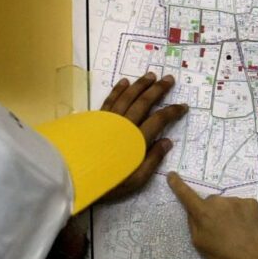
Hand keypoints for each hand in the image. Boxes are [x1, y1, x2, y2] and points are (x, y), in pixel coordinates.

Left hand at [100, 73, 187, 200]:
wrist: (74, 177)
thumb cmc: (108, 182)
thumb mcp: (136, 179)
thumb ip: (153, 160)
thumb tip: (167, 141)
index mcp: (137, 139)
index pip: (159, 120)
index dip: (172, 111)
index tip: (183, 106)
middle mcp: (124, 124)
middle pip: (144, 102)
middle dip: (158, 89)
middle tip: (169, 79)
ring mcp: (109, 119)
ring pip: (127, 96)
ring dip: (140, 84)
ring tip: (151, 75)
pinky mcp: (96, 119)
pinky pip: (110, 100)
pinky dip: (118, 90)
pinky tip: (124, 82)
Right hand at [167, 173, 257, 258]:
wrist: (253, 256)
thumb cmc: (222, 254)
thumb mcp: (199, 243)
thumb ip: (194, 224)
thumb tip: (193, 212)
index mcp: (203, 212)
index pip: (186, 195)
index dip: (178, 185)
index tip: (172, 175)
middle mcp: (218, 201)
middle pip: (211, 202)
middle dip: (212, 212)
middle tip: (220, 230)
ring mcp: (236, 200)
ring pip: (227, 204)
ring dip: (228, 214)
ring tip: (236, 231)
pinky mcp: (251, 202)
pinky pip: (242, 206)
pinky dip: (243, 214)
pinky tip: (246, 227)